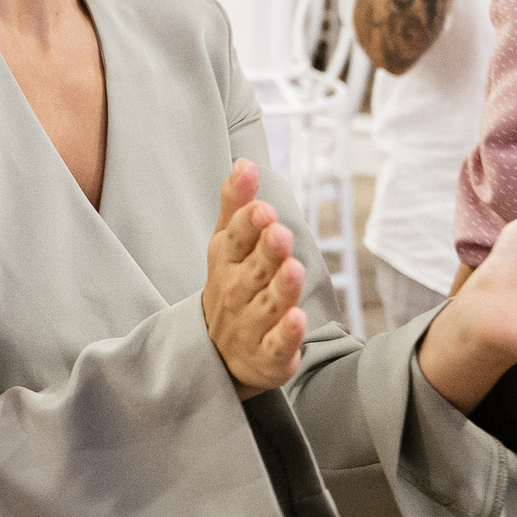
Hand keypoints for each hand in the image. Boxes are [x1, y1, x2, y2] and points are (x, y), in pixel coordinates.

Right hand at [202, 159, 307, 398]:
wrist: (219, 353)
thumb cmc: (232, 285)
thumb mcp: (227, 244)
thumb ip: (236, 205)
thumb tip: (245, 162)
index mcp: (226, 261)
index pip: (235, 239)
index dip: (248, 224)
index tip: (263, 208)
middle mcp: (235, 291)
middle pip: (253, 270)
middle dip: (266, 251)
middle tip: (279, 232)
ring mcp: (251, 324)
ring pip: (268, 304)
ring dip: (280, 287)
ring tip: (293, 268)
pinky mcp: (268, 355)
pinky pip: (276, 344)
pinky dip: (286, 334)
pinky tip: (296, 319)